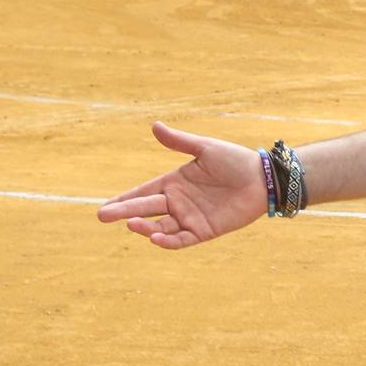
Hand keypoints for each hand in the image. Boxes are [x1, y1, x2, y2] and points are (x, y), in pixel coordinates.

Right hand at [96, 121, 266, 249]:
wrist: (263, 178)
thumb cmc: (236, 160)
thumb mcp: (205, 148)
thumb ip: (179, 142)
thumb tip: (154, 125)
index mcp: (174, 182)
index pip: (143, 192)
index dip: (124, 199)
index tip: (104, 207)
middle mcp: (178, 202)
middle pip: (145, 209)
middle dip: (123, 213)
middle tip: (102, 216)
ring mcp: (190, 218)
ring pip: (159, 227)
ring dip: (144, 227)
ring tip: (131, 224)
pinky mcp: (204, 231)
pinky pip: (181, 239)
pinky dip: (167, 240)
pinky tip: (155, 236)